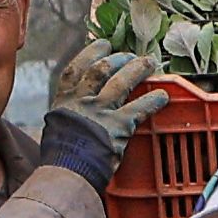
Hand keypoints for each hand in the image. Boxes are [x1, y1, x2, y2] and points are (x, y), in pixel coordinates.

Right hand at [33, 47, 162, 179]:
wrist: (66, 173)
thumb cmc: (60, 159)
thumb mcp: (54, 132)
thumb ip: (65, 119)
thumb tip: (67, 122)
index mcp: (64, 101)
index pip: (75, 69)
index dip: (90, 53)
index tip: (103, 45)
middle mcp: (81, 101)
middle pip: (101, 69)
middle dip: (119, 59)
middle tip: (131, 55)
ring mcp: (100, 111)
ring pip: (121, 82)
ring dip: (138, 70)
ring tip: (151, 63)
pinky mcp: (118, 125)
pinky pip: (139, 107)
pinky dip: (153, 101)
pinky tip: (163, 96)